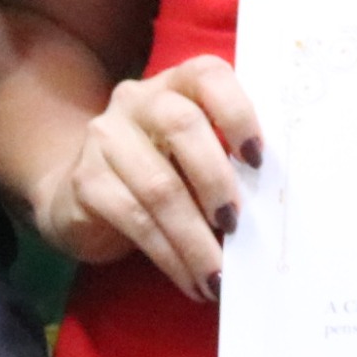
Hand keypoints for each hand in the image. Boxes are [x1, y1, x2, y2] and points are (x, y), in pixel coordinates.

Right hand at [27, 55, 258, 302]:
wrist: (82, 197)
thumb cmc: (161, 174)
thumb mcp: (194, 158)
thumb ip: (228, 162)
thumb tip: (274, 208)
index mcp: (177, 85)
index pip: (208, 75)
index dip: (238, 112)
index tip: (258, 159)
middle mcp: (137, 101)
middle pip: (181, 125)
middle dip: (216, 180)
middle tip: (237, 225)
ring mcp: (106, 138)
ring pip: (159, 187)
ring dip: (196, 239)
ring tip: (219, 275)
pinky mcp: (86, 181)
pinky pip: (135, 220)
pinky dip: (170, 257)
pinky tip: (191, 281)